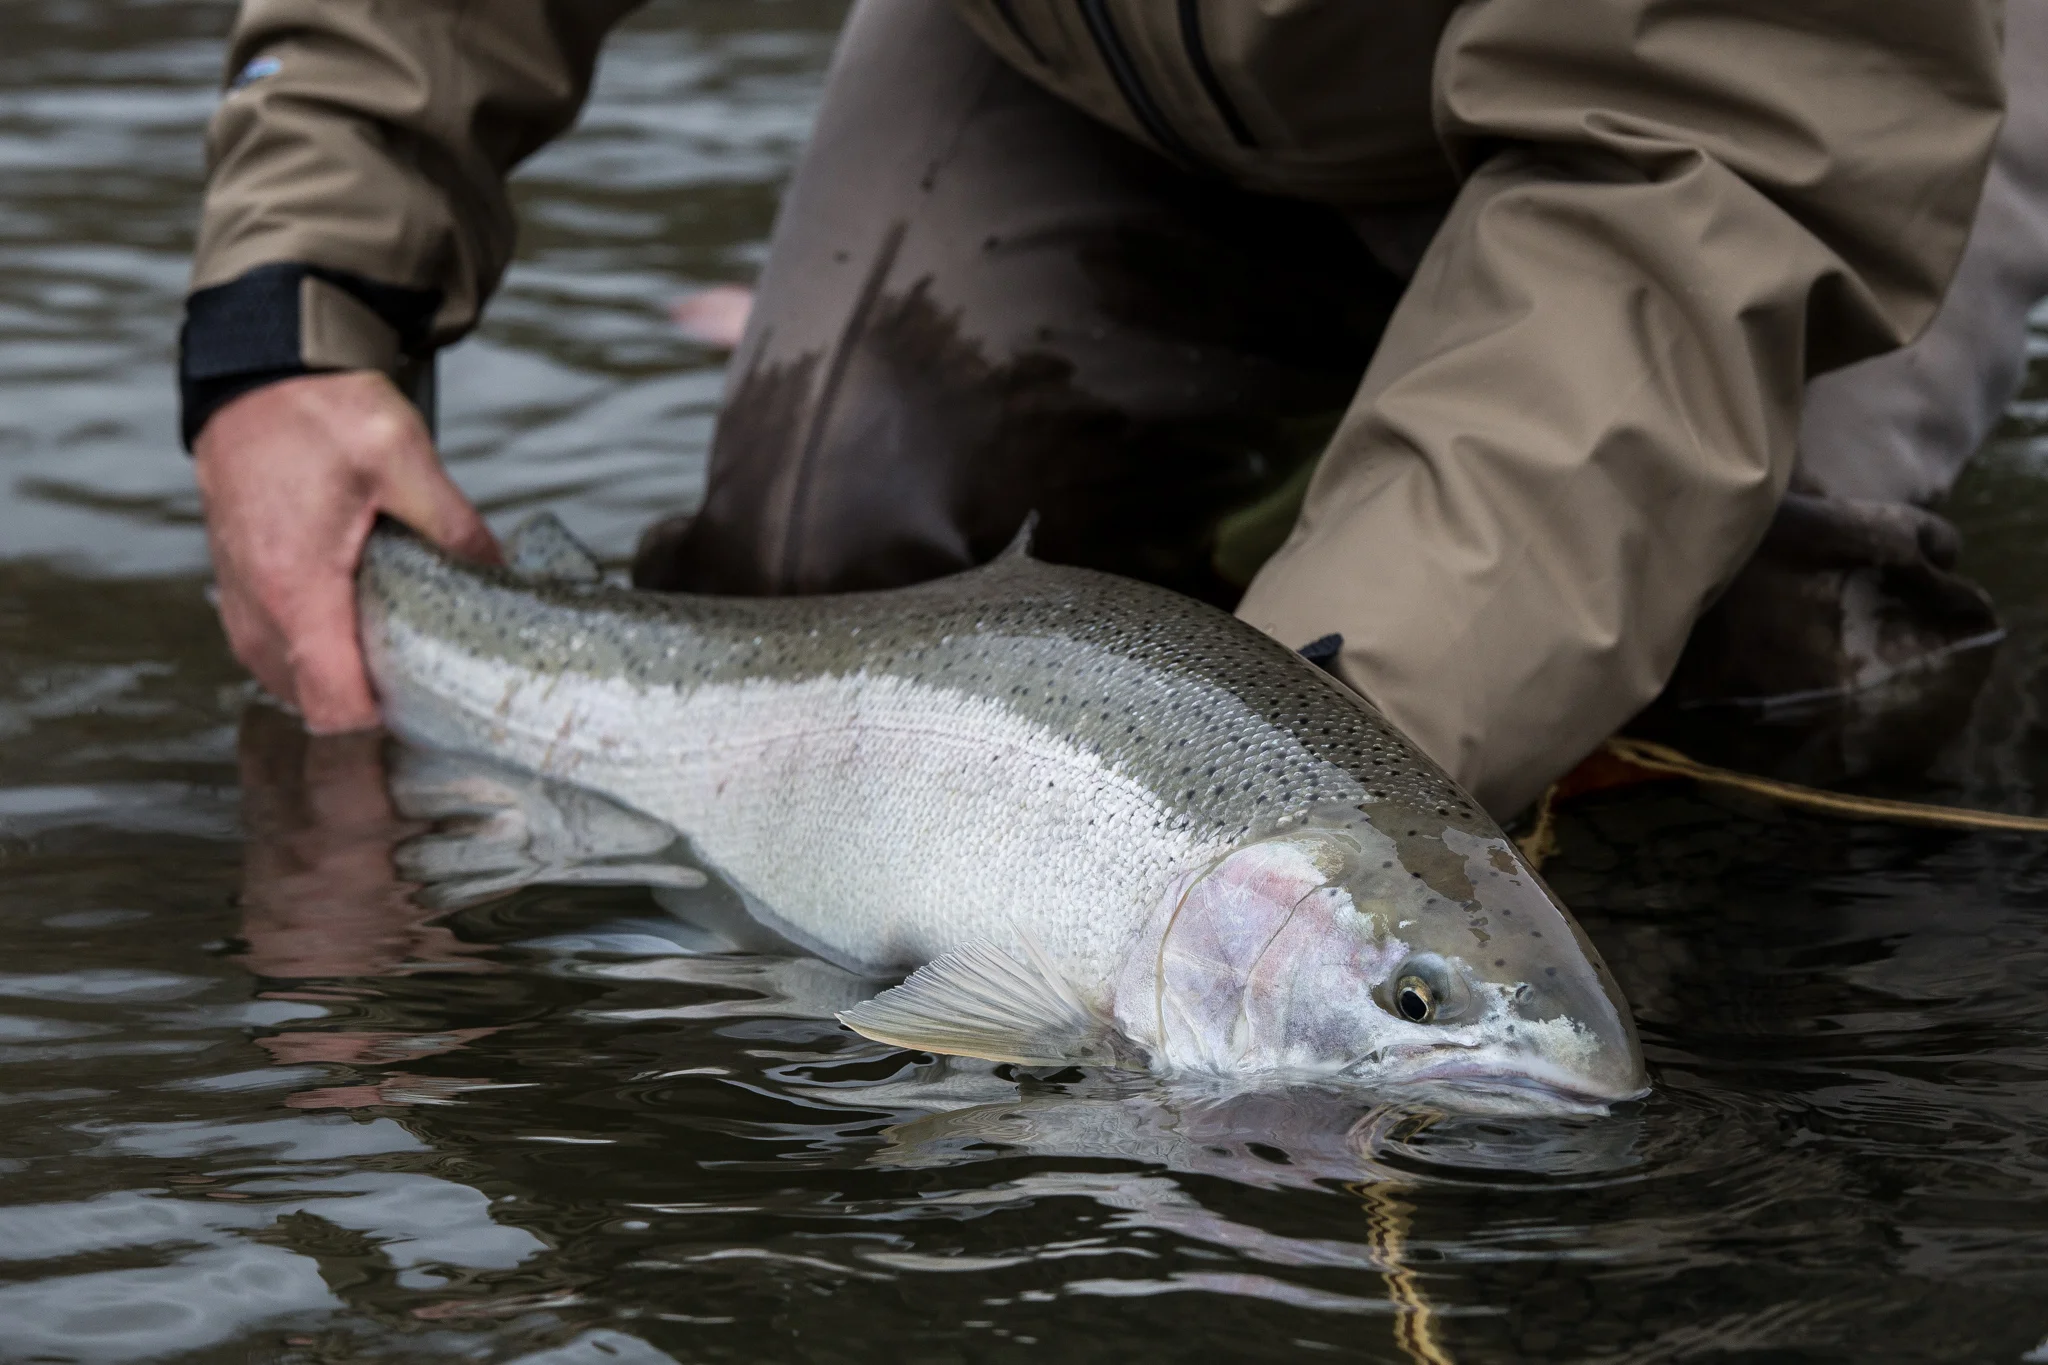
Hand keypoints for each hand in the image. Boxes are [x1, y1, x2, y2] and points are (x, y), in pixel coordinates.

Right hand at [193, 371, 498, 730]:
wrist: (257, 370)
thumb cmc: (320, 410)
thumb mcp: (405, 459)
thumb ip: (454, 526)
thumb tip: (499, 574)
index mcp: (299, 587)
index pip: (332, 704)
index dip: (381, 722)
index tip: (425, 709)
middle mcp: (258, 603)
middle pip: (310, 701)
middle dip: (366, 700)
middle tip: (423, 674)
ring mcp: (238, 595)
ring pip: (284, 678)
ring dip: (335, 675)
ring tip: (391, 644)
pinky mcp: (235, 581)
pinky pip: (268, 645)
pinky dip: (308, 649)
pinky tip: (352, 619)